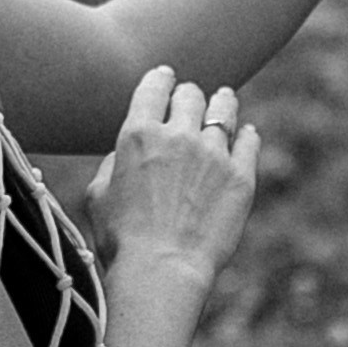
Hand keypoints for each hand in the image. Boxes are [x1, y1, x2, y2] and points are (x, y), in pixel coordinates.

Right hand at [83, 71, 258, 288]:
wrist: (162, 269)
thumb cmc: (121, 239)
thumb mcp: (98, 196)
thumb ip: (114, 162)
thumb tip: (127, 151)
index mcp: (138, 134)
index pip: (153, 87)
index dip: (160, 78)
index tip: (165, 77)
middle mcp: (179, 135)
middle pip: (191, 95)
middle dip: (189, 95)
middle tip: (190, 99)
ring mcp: (214, 154)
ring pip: (224, 110)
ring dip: (222, 103)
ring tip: (224, 100)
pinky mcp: (242, 175)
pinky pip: (249, 141)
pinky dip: (246, 135)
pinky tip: (246, 134)